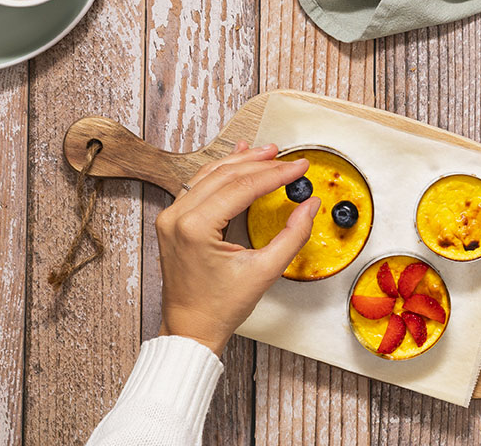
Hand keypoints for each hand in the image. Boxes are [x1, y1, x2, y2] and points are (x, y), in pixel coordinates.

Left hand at [155, 141, 318, 354]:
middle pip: (225, 175)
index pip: (243, 187)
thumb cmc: (220, 307)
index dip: (276, 173)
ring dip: (240, 162)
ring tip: (266, 153)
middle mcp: (177, 217)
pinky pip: (198, 186)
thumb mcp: (264, 271)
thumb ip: (293, 235)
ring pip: (209, 175)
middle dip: (260, 163)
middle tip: (286, 156)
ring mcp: (171, 217)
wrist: (191, 328)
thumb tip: (309, 205)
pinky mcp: (172, 220)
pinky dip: (220, 173)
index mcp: (195, 228)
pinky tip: (236, 161)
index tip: (298, 166)